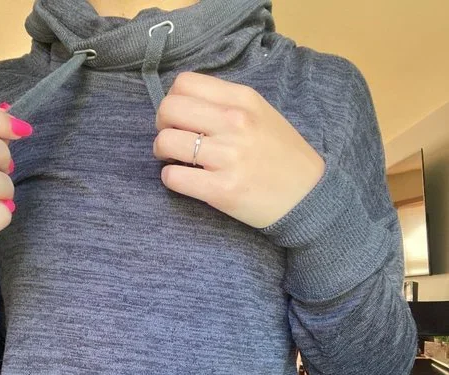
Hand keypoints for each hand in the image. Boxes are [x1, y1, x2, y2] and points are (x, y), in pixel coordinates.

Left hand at [153, 72, 325, 228]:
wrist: (307, 197)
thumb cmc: (282, 155)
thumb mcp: (262, 114)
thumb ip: (226, 104)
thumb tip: (185, 104)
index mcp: (243, 100)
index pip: (185, 83)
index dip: (172, 99)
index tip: (178, 116)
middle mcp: (234, 123)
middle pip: (169, 109)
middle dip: (161, 124)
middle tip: (170, 138)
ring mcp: (227, 157)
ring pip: (166, 143)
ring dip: (162, 152)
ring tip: (174, 160)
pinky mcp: (221, 190)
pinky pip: (174, 178)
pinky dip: (171, 178)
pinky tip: (182, 179)